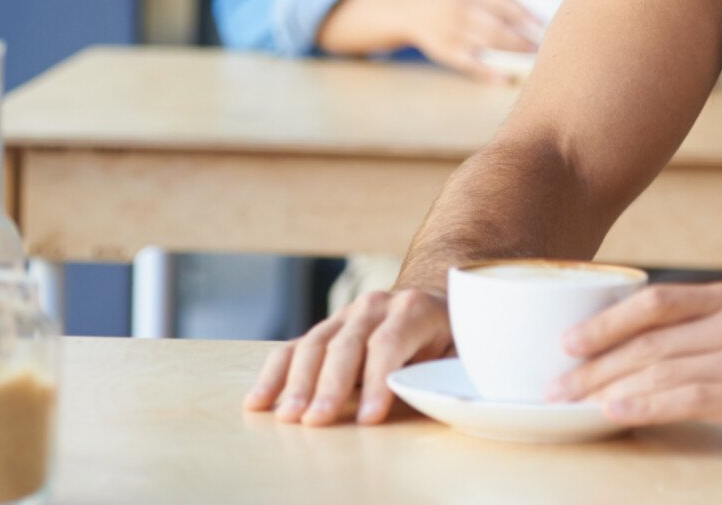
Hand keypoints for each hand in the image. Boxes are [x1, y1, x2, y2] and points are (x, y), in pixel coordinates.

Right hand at [243, 288, 451, 425]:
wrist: (432, 301)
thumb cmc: (451, 338)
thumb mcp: (463, 349)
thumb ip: (447, 369)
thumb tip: (432, 395)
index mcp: (414, 308)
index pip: (388, 344)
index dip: (378, 381)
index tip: (370, 419)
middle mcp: (375, 305)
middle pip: (346, 344)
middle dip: (330, 385)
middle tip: (317, 420)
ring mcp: (345, 316)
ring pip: (314, 344)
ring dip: (297, 382)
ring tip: (288, 417)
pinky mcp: (325, 330)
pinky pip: (292, 348)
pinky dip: (274, 375)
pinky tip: (258, 402)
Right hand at [406, 0, 543, 83]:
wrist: (416, 8)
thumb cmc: (461, 0)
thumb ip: (504, 2)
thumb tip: (536, 25)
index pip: (504, 1)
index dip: (524, 15)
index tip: (542, 26)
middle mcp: (463, 8)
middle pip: (497, 27)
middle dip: (521, 40)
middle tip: (541, 48)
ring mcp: (453, 30)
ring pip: (487, 45)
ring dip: (511, 54)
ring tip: (531, 60)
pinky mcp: (445, 50)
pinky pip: (471, 63)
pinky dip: (489, 72)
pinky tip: (507, 77)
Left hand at [550, 280, 721, 451]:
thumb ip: (717, 329)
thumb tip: (650, 350)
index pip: (654, 301)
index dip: (604, 321)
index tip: (566, 344)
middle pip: (648, 335)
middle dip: (593, 361)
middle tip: (553, 383)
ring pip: (662, 366)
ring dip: (608, 386)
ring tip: (572, 404)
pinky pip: (691, 396)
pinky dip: (646, 403)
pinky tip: (618, 413)